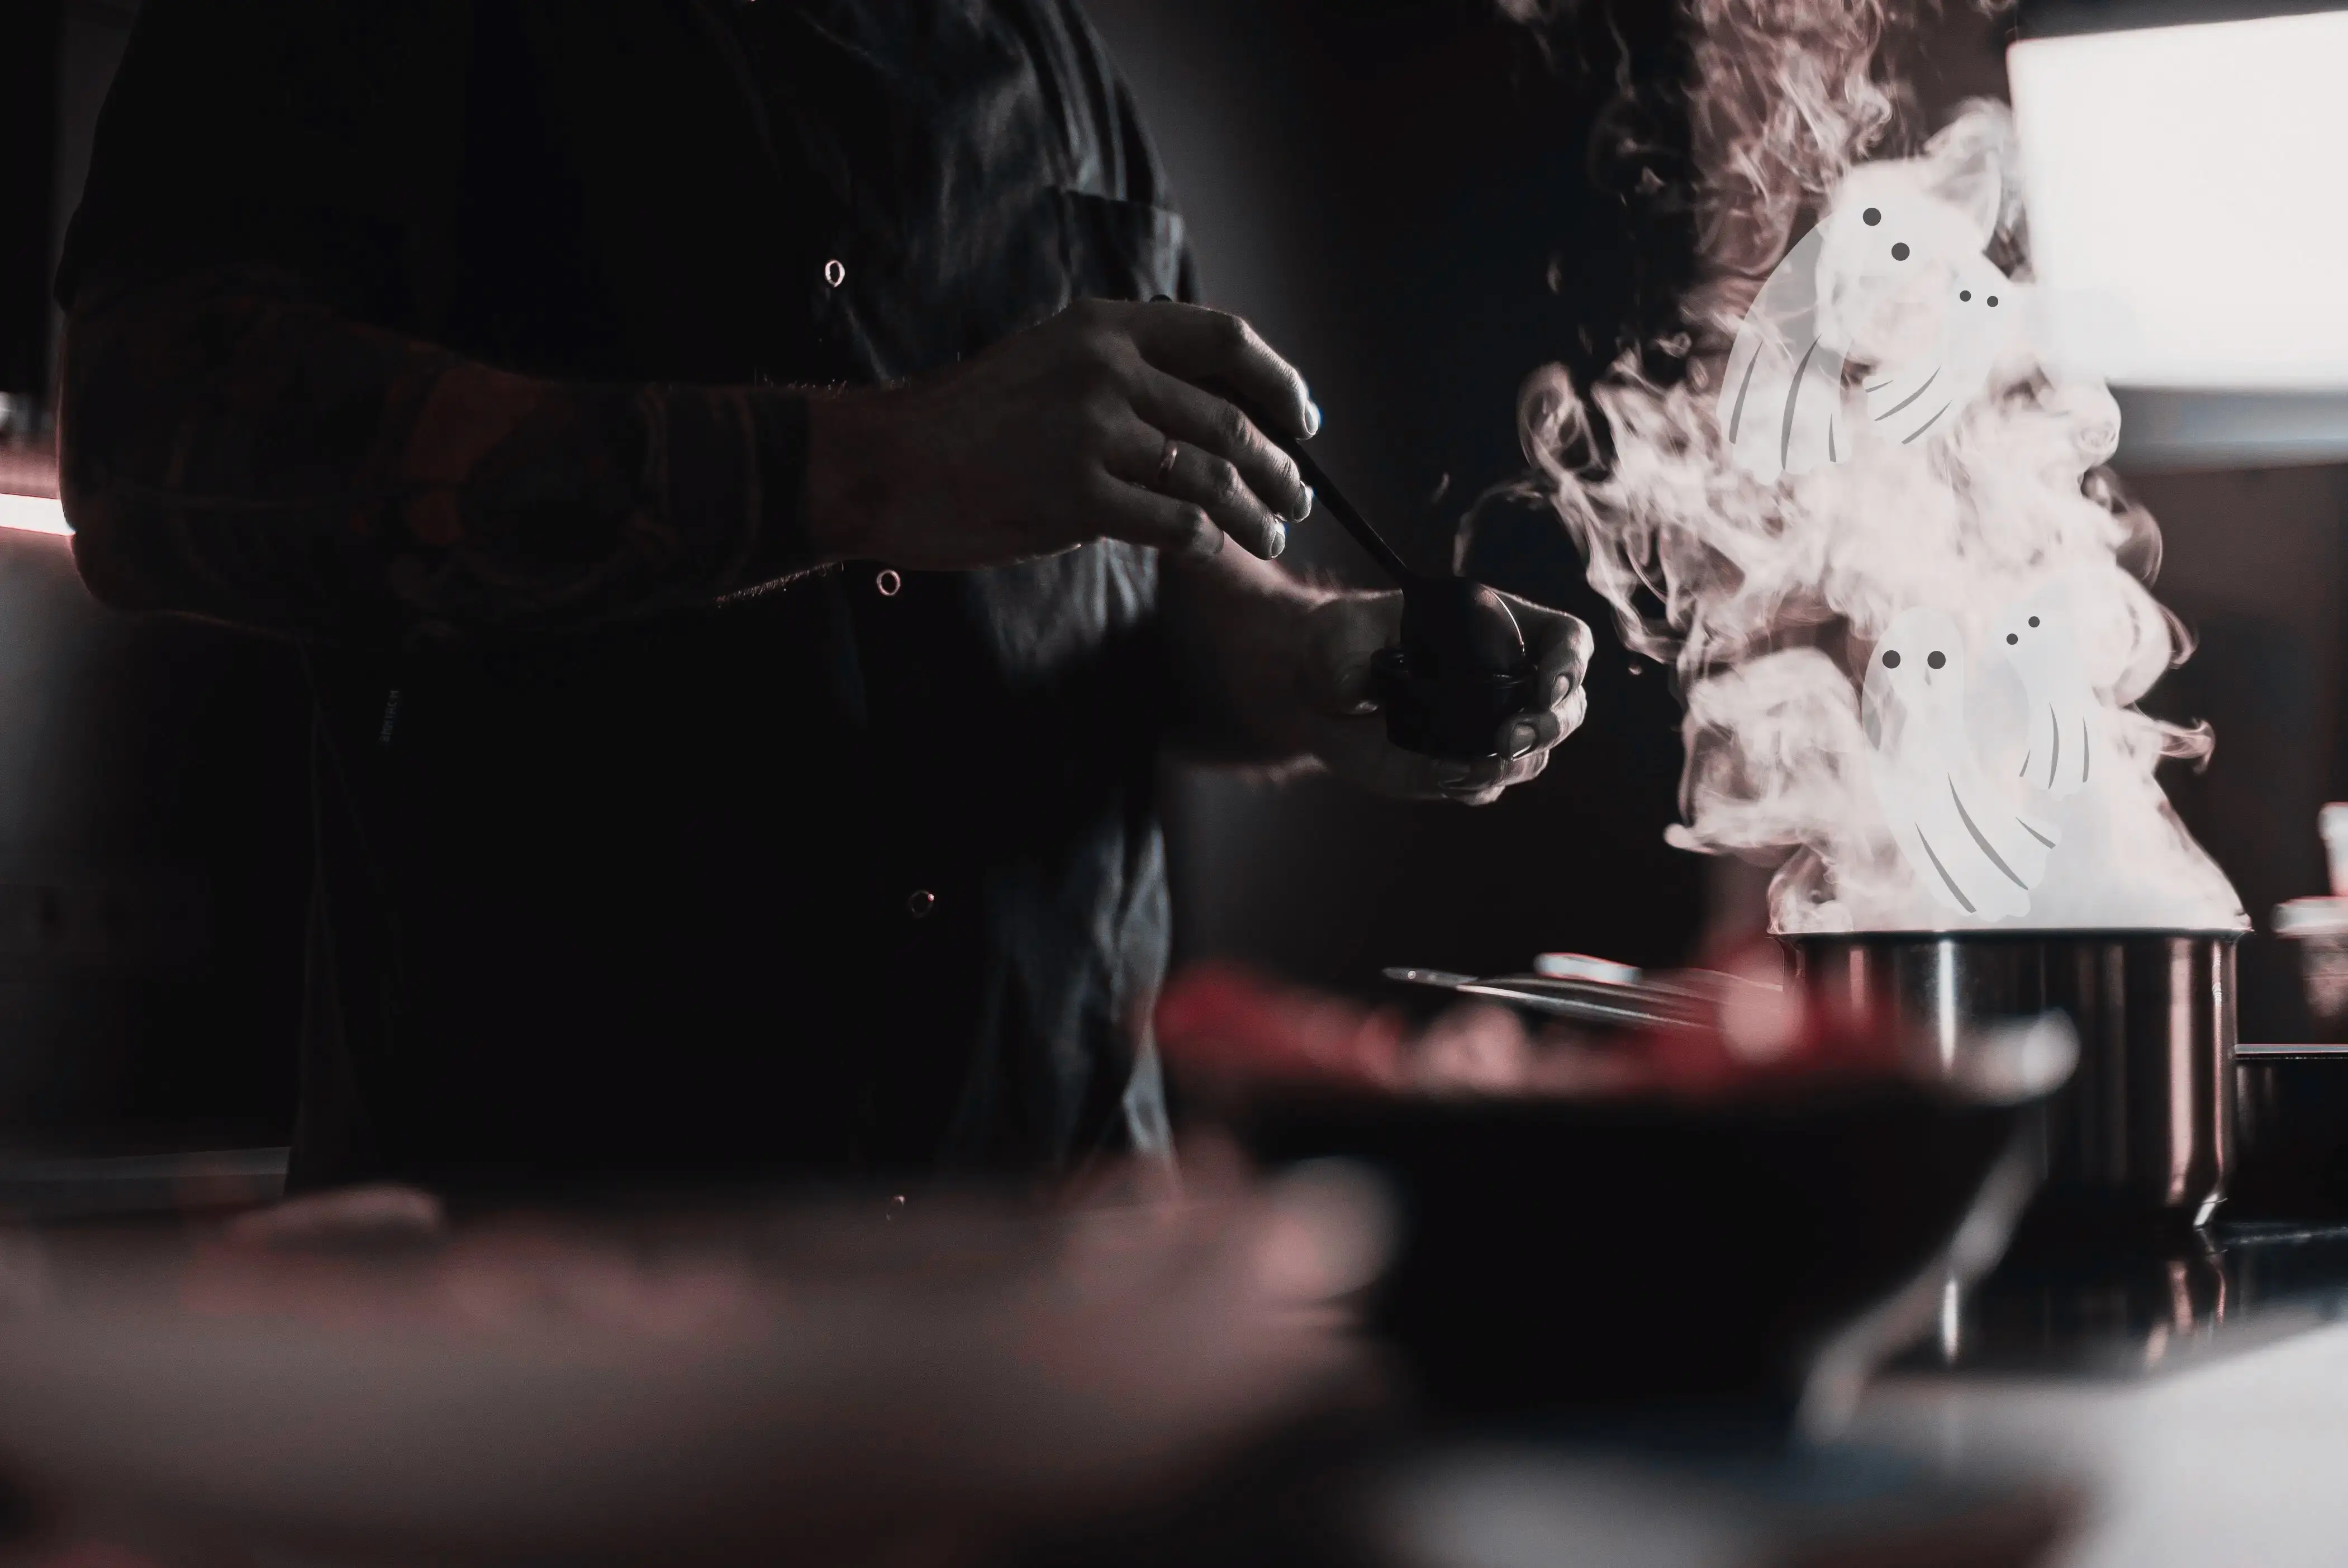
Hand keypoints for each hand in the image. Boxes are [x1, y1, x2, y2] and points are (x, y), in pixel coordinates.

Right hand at [804, 299, 1317, 569]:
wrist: (888, 462)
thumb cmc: (969, 424)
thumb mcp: (1049, 364)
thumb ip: (1124, 377)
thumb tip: (1212, 416)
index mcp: (1102, 327)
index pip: (1223, 340)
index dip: (1279, 382)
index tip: (1304, 421)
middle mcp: (1105, 369)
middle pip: (1230, 419)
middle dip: (1280, 469)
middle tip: (1298, 499)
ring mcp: (1092, 432)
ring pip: (1214, 476)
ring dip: (1255, 515)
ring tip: (1270, 536)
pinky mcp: (1077, 496)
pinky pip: (1176, 523)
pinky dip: (1206, 541)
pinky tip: (1211, 550)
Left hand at [1294, 588, 1591, 802]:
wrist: (1315, 695)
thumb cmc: (1337, 643)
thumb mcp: (1337, 635)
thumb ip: (1346, 658)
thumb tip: (1356, 690)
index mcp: (1497, 627)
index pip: (1564, 639)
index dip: (1570, 662)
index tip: (1547, 686)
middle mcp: (1503, 679)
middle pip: (1567, 705)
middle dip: (1551, 725)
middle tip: (1508, 740)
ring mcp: (1486, 727)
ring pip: (1534, 752)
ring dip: (1517, 764)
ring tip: (1468, 766)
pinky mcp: (1460, 766)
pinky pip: (1487, 784)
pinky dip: (1477, 786)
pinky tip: (1446, 779)